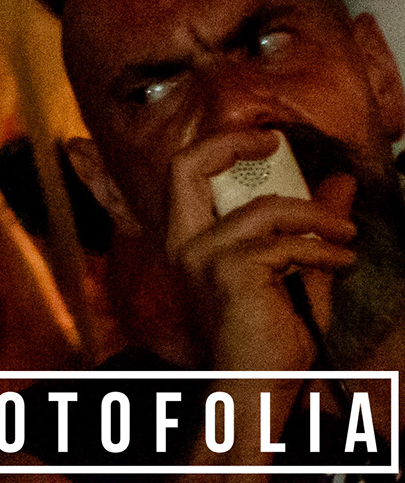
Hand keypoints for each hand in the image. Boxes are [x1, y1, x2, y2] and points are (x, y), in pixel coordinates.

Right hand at [167, 128, 355, 369]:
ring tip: (346, 236)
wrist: (254, 389)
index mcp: (188, 240)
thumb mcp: (291, 273)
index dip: (221, 144)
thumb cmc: (266, 338)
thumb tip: (341, 183)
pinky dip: (324, 253)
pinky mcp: (232, 274)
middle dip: (233, 143)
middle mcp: (185, 243)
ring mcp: (204, 257)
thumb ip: (310, 229)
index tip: (267, 141)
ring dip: (316, 217)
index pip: (184, 171)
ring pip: (265, 210)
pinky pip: (287, 247)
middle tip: (275, 142)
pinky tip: (344, 263)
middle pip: (187, 166)